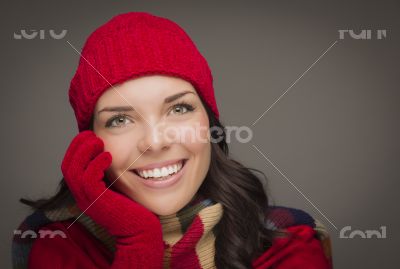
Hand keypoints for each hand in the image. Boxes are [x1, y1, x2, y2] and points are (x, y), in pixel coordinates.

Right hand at [61, 130, 163, 267]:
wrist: (140, 230)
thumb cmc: (133, 208)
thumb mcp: (116, 187)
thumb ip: (108, 174)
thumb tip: (108, 152)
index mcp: (85, 193)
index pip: (70, 166)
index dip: (76, 149)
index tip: (89, 136)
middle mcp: (82, 197)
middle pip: (67, 166)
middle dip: (77, 147)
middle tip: (91, 134)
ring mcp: (88, 200)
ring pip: (74, 171)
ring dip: (84, 152)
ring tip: (98, 141)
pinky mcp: (98, 202)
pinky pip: (88, 179)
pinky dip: (96, 163)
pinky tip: (108, 156)